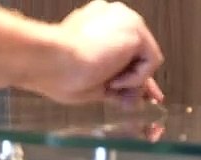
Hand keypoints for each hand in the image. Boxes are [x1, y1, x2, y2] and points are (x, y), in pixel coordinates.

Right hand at [31, 0, 164, 104]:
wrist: (49, 62)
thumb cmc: (56, 73)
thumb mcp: (92, 84)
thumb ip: (115, 87)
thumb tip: (136, 100)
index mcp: (97, 23)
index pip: (125, 50)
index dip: (131, 73)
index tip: (134, 94)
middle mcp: (113, 17)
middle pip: (138, 54)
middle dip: (138, 81)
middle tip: (133, 102)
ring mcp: (125, 20)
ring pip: (146, 59)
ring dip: (130, 81)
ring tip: (107, 85)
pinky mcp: (135, 30)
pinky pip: (152, 61)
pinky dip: (136, 79)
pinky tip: (112, 79)